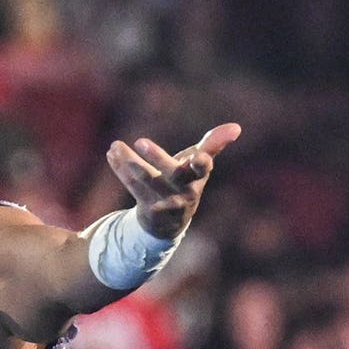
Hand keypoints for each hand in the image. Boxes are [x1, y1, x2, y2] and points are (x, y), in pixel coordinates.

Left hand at [105, 123, 240, 238]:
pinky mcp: (148, 210)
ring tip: (115, 146)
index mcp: (198, 178)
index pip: (203, 169)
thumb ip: (213, 144)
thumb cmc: (186, 182)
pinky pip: (133, 187)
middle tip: (141, 141)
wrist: (170, 221)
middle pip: (173, 174)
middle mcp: (185, 192)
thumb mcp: (199, 165)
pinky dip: (121, 169)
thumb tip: (236, 127)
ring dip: (129, 162)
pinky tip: (111, 154)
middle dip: (157, 157)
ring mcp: (166, 203)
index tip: (198, 156)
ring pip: (146, 180)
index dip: (202, 163)